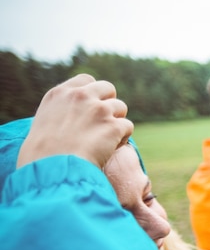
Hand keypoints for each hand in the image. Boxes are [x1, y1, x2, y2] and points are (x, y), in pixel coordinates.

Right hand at [17, 74, 133, 168]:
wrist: (51, 169)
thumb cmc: (41, 155)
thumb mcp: (44, 123)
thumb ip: (61, 113)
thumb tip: (72, 118)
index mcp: (60, 94)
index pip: (86, 80)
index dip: (94, 93)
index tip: (92, 107)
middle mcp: (80, 96)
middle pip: (108, 88)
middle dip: (109, 103)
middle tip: (103, 123)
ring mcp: (98, 110)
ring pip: (121, 107)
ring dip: (117, 121)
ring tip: (106, 139)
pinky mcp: (113, 126)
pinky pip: (127, 126)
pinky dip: (123, 137)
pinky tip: (111, 148)